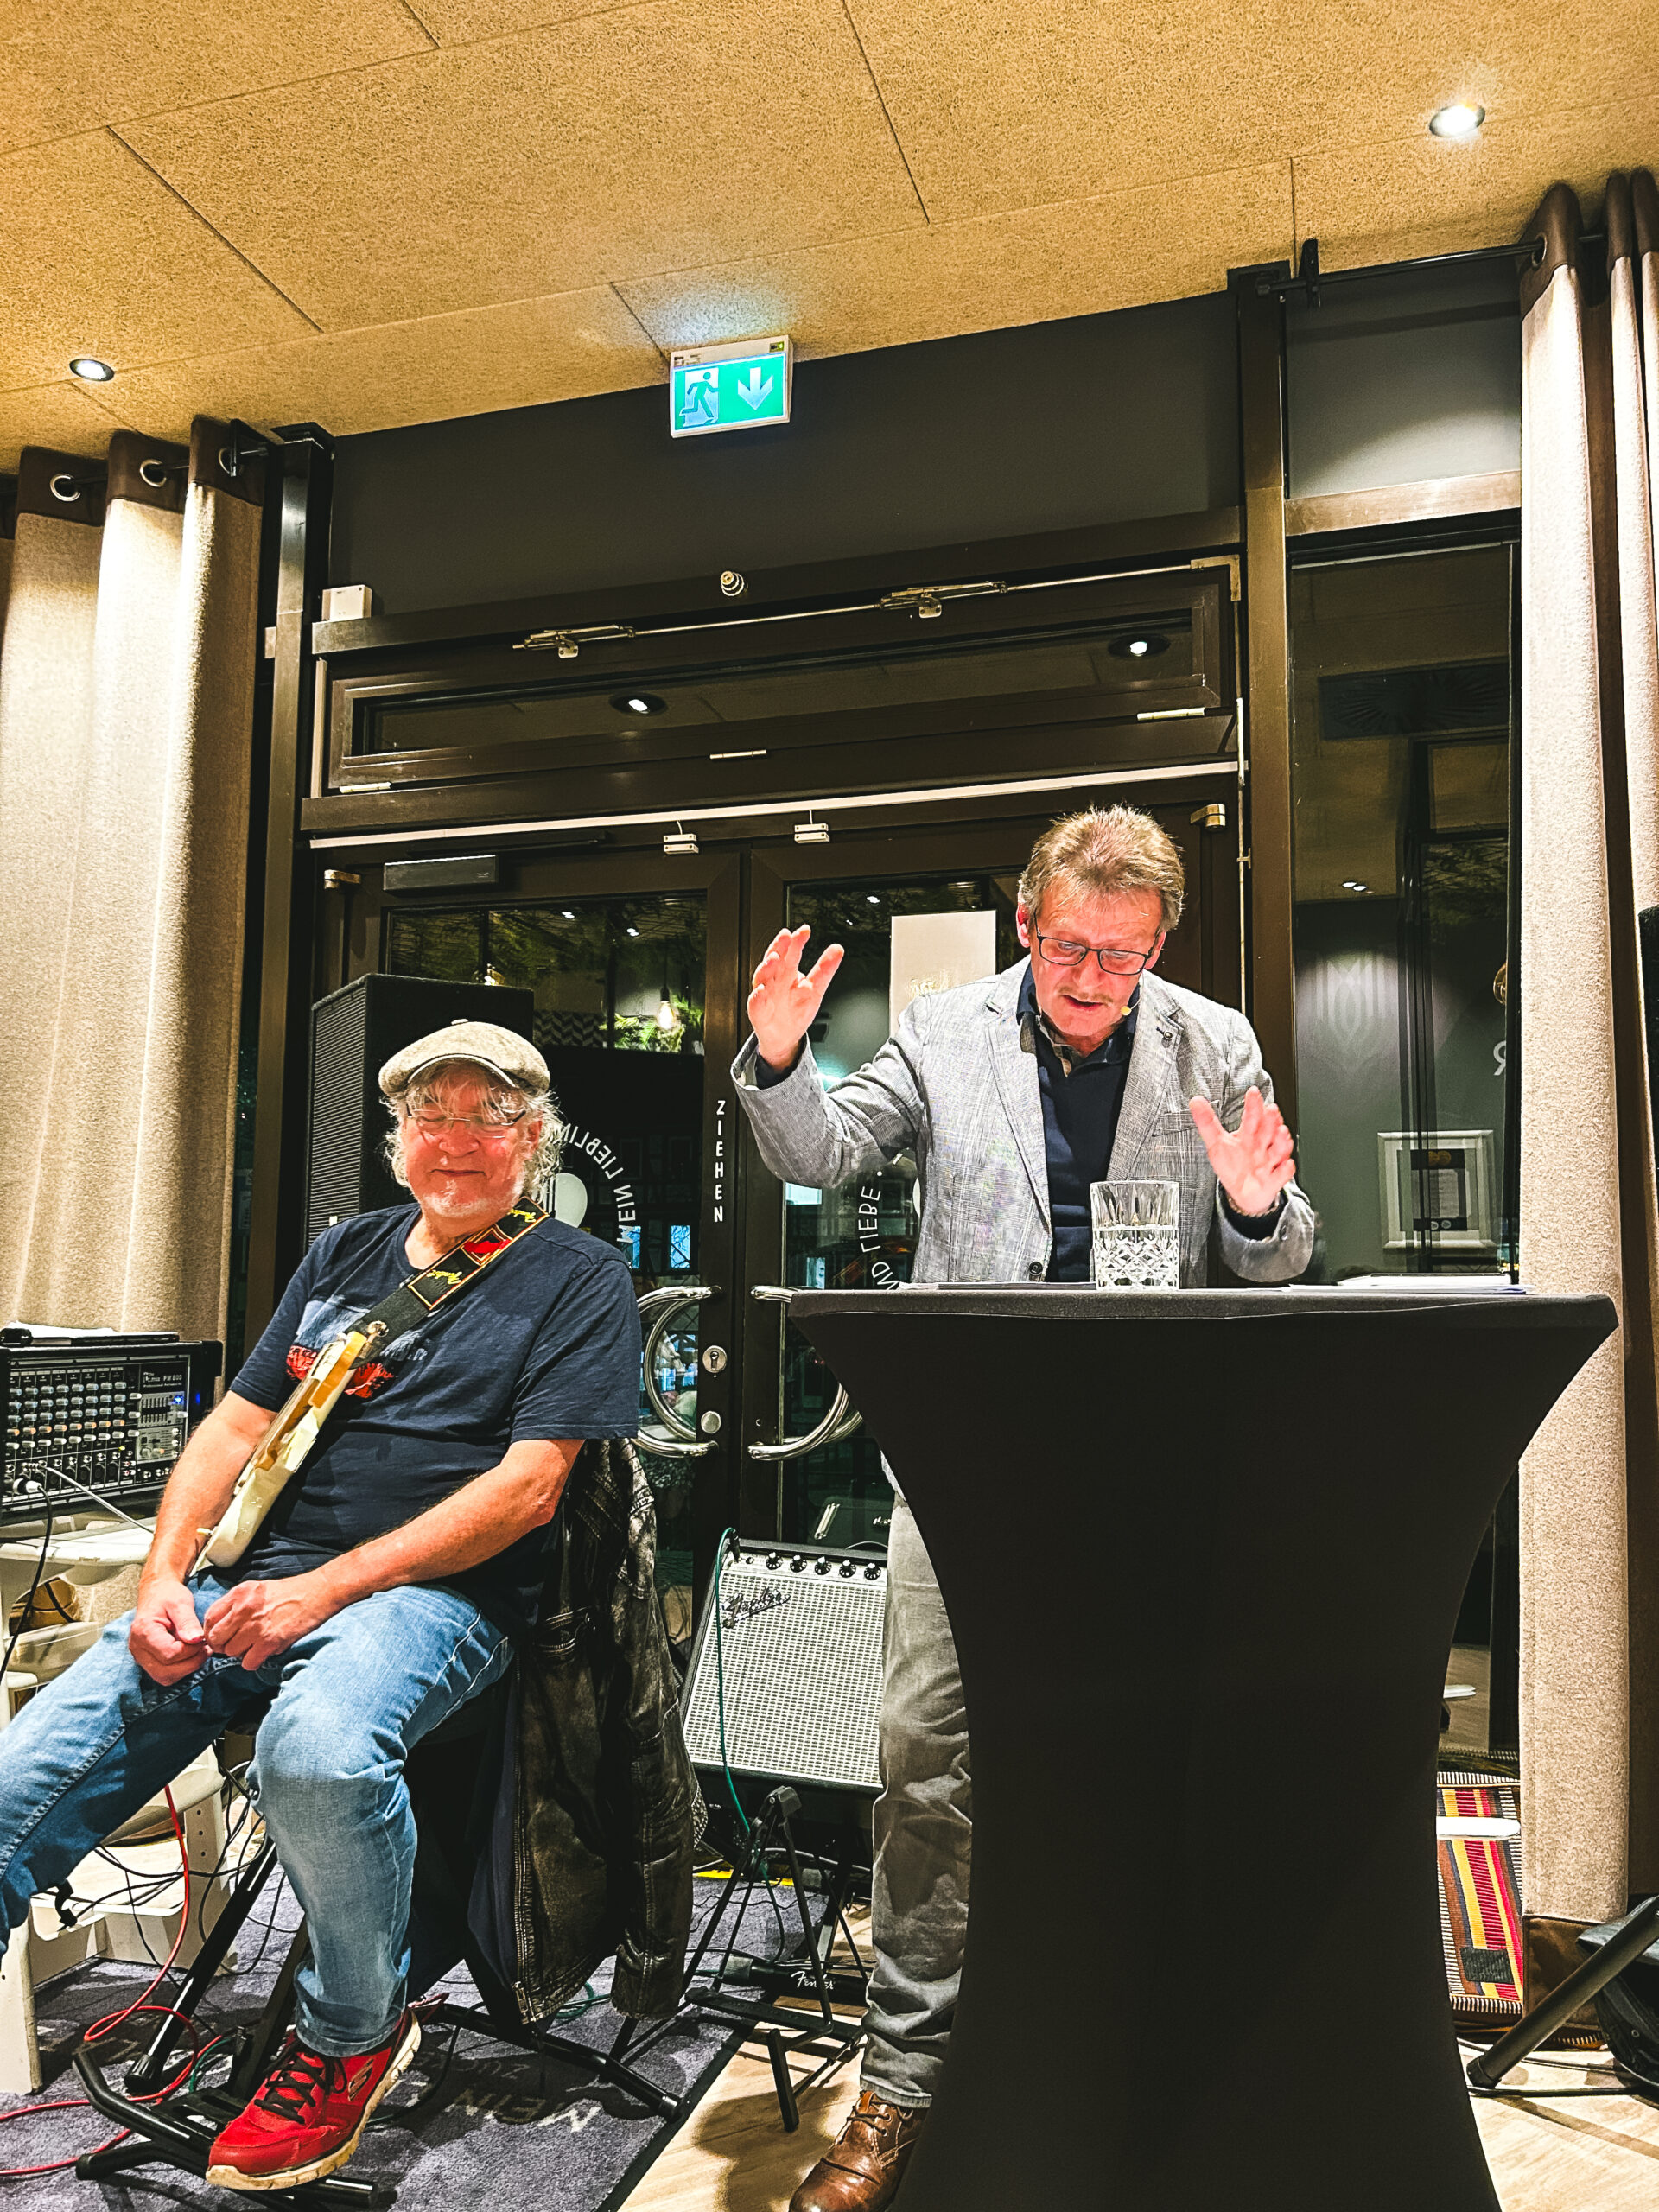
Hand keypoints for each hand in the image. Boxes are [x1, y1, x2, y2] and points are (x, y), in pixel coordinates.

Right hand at [128, 1579, 209, 1685]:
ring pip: (165, 1677)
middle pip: (166, 1671)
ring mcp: (140, 1657)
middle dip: (191, 1663)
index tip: (203, 1639)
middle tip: (205, 1648)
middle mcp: (138, 1648)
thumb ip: (188, 1622)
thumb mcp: (180, 1602)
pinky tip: (191, 1655)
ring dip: (186, 1668)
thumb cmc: (167, 1595)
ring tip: (200, 1651)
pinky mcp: (147, 1661)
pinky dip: (180, 1669)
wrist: (156, 1593)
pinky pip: (164, 1674)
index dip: (191, 1651)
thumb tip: (196, 1640)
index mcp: (143, 1631)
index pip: (169, 1654)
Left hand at [201, 1573, 338, 1670]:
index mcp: (239, 1593)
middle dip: (222, 1646)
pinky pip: (248, 1662)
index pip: (209, 1618)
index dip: (211, 1632)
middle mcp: (244, 1608)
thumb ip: (236, 1604)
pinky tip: (262, 1653)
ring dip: (240, 1654)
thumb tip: (220, 1626)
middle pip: (216, 1638)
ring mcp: (256, 1625)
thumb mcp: (257, 1588)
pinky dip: (253, 1662)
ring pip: (231, 1652)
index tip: (220, 1637)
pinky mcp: (270, 1641)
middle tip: (234, 1645)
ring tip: (253, 1646)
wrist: (319, 1592)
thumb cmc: (289, 1592)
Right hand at [747, 926, 843, 1071]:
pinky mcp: (758, 1011)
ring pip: (762, 977)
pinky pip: (756, 1003)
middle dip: (779, 947)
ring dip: (766, 967)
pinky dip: (757, 996)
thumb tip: (838, 949)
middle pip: (775, 960)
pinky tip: (761, 990)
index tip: (804, 930)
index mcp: (788, 972)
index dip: (797, 941)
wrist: (784, 1038)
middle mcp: (774, 980)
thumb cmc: (796, 1011)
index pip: (791, 952)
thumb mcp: (814, 989)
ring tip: (774, 958)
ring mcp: (765, 994)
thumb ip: (824, 969)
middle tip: (785, 936)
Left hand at [1188, 1087, 1295, 1218]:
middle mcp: (1260, 1146)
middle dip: (1271, 1121)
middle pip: (1267, 1131)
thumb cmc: (1232, 1165)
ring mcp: (1268, 1162)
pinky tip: (1285, 1164)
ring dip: (1281, 1142)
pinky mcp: (1273, 1180)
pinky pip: (1281, 1175)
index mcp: (1248, 1136)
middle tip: (1271, 1110)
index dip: (1253, 1105)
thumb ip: (1207, 1122)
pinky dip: (1284, 1170)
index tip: (1253, 1093)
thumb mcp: (1216, 1143)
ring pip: (1277, 1150)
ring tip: (1282, 1132)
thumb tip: (1195, 1101)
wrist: (1244, 1193)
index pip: (1251, 1117)